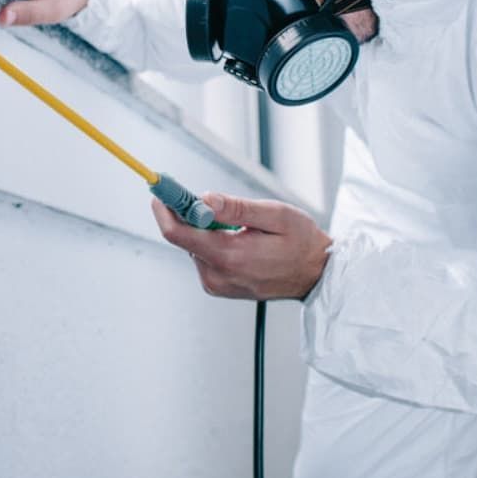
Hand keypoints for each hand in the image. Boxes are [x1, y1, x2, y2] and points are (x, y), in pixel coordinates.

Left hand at [152, 193, 331, 300]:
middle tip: (212, 200)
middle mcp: (217, 275)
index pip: (177, 234)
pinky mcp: (218, 286)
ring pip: (193, 246)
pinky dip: (212, 243)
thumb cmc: (301, 242)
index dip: (164, 208)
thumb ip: (236, 208)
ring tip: (239, 226)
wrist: (315, 274)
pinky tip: (238, 240)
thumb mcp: (275, 215)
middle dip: (190, 214)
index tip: (161, 190)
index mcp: (229, 257)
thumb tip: (203, 200)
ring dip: (206, 229)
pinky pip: (203, 257)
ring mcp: (217, 284)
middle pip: (184, 238)